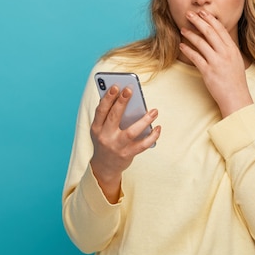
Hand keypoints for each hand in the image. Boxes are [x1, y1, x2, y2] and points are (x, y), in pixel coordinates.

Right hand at [89, 85, 160, 202]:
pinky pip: (142, 145)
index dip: (108, 98)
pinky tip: (158, 127)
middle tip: (130, 90)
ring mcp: (116, 146)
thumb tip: (125, 98)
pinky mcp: (127, 154)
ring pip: (131, 132)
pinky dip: (152, 136)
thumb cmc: (105, 141)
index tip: (115, 86)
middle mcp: (105, 137)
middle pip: (114, 117)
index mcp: (96, 128)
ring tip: (154, 111)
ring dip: (144, 120)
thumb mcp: (101, 129)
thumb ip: (109, 116)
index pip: (101, 110)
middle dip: (122, 102)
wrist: (104, 167)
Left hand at [179, 10, 253, 116]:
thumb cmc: (235, 80)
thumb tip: (218, 38)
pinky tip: (182, 46)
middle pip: (210, 32)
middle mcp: (225, 53)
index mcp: (232, 49)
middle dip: (198, 21)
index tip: (202, 12)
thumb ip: (227, 48)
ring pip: (201, 43)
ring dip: (190, 34)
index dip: (210, 19)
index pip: (220, 29)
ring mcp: (217, 62)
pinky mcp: (208, 72)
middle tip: (189, 14)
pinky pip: (195, 57)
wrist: (236, 97)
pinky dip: (188, 50)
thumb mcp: (235, 60)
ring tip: (183, 29)